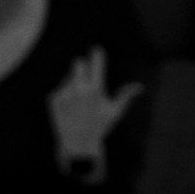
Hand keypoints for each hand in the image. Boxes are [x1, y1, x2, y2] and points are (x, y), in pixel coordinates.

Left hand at [49, 51, 140, 176]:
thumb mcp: (115, 112)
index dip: (97, 55)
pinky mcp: (53, 99)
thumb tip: (140, 86)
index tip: (96, 49)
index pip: (96, 64)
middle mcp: (78, 90)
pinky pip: (59, 88)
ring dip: (73, 84)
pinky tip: (69, 108)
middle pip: (78, 63)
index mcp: (95, 90)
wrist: (77, 144)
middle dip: (82, 66)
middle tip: (86, 76)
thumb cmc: (100, 126)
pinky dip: (64, 95)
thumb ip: (125, 96)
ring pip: (68, 77)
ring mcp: (64, 94)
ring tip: (78, 103)